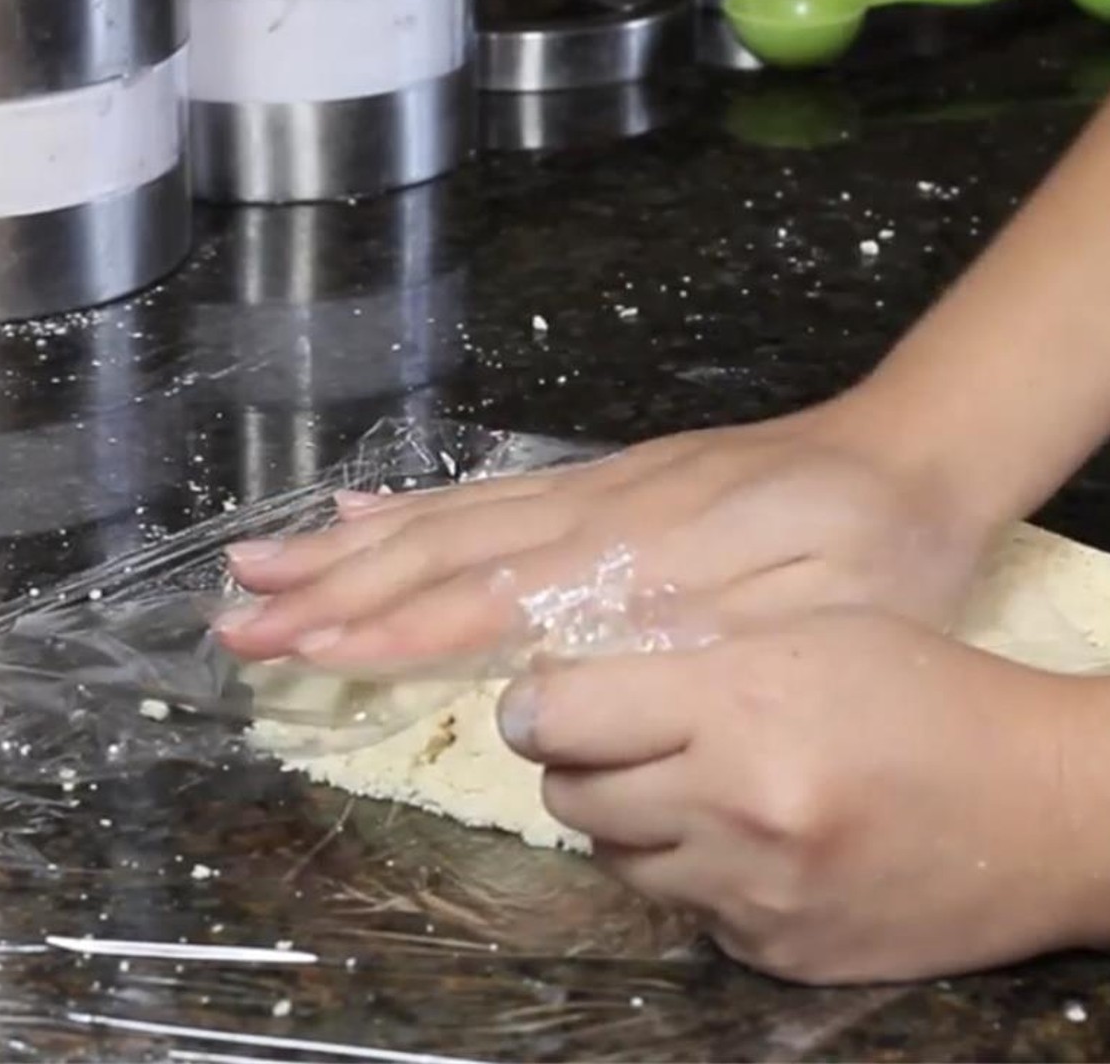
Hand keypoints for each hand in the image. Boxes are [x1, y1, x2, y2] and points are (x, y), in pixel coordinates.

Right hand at [218, 401, 991, 667]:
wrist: (902, 456)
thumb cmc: (868, 556)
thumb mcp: (808, 615)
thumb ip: (684, 632)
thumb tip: (559, 656)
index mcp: (631, 556)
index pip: (482, 600)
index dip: (386, 630)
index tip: (301, 652)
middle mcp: (584, 516)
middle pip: (435, 555)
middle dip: (329, 594)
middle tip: (235, 618)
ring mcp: (581, 492)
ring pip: (444, 518)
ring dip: (344, 549)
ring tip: (257, 564)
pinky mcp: (590, 483)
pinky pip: (485, 493)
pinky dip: (410, 508)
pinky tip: (357, 516)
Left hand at [499, 611, 1105, 983]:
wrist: (1049, 812)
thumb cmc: (929, 695)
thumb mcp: (809, 631)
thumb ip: (688, 655)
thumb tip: (573, 689)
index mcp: (741, 707)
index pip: (563, 717)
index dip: (533, 708)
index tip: (535, 703)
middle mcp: (736, 808)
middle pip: (571, 796)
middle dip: (578, 764)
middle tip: (618, 741)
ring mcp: (754, 893)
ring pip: (615, 859)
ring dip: (629, 822)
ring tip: (689, 787)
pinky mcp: (774, 952)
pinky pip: (682, 908)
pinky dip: (692, 873)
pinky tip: (746, 840)